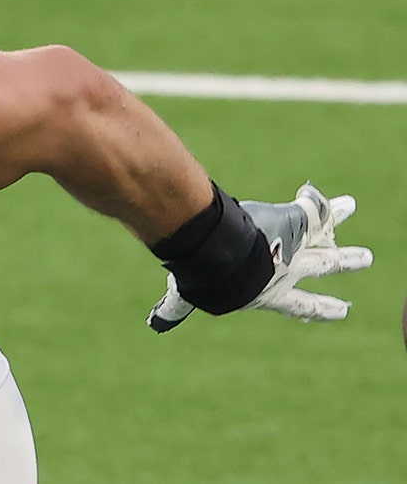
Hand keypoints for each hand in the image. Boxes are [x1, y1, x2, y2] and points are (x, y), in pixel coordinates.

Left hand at [147, 183, 372, 332]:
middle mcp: (290, 268)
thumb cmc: (206, 279)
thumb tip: (154, 325)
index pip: (301, 304)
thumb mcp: (191, 294)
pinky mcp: (294, 220)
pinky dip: (324, 204)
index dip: (322, 308)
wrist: (221, 258)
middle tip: (366, 257)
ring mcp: (295, 244)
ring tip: (353, 205)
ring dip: (338, 220)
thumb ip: (176, 307)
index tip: (342, 310)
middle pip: (325, 264)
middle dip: (345, 261)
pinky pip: (314, 209)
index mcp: (271, 292)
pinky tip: (335, 196)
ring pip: (324, 230)